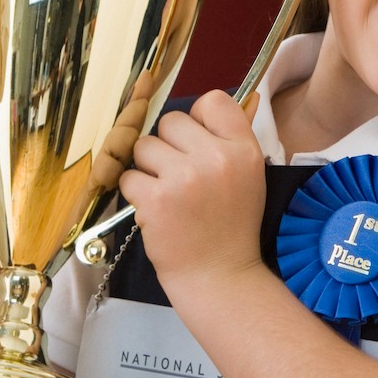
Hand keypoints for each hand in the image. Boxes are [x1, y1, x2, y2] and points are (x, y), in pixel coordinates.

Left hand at [119, 90, 267, 299]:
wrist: (218, 276)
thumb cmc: (229, 228)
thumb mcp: (248, 178)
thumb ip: (228, 141)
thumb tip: (203, 108)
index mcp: (244, 150)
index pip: (213, 101)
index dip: (197, 118)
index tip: (195, 142)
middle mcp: (216, 158)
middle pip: (170, 121)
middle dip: (168, 146)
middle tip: (180, 178)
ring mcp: (184, 178)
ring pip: (144, 147)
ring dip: (148, 169)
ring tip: (168, 195)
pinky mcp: (156, 199)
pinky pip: (129, 176)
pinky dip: (136, 193)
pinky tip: (156, 211)